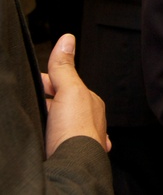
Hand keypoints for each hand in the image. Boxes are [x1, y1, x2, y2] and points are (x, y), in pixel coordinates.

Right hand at [42, 34, 110, 156]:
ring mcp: (81, 136)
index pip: (63, 84)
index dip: (44, 83)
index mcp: (90, 101)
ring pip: (60, 122)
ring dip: (51, 120)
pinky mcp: (71, 153)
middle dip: (47, 101)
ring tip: (37, 120)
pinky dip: (56, 139)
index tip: (28, 84)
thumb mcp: (70, 91)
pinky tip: (51, 141)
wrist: (75, 166)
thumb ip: (65, 68)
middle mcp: (89, 118)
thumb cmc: (76, 132)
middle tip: (30, 101)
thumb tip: (67, 39)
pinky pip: (61, 142)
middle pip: (61, 103)